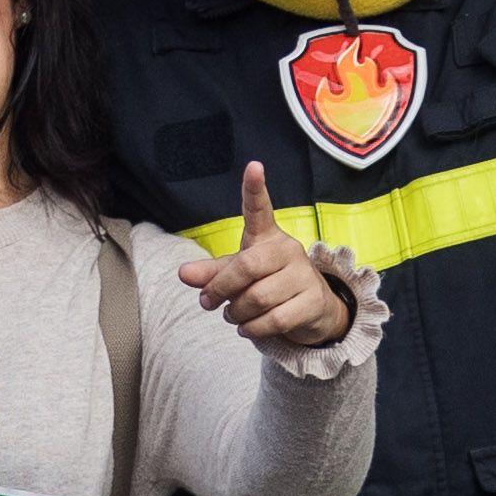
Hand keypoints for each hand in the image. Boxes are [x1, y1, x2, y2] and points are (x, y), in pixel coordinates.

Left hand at [179, 164, 353, 348]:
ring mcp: (304, 275)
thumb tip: (182, 273)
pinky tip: (249, 328)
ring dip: (236, 314)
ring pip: (258, 298)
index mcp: (267, 237)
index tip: (254, 166)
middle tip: (207, 302)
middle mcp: (288, 250)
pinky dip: (254, 329)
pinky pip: (275, 319)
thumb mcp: (238, 276)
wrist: (313, 310)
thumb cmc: (268, 284)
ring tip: (233, 316)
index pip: (259, 209)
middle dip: (220, 289)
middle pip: (246, 267)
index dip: (255, 189)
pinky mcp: (313, 301)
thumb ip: (212, 274)